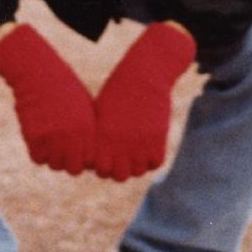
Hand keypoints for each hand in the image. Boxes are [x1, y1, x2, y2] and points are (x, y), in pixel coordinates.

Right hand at [0, 23, 95, 174]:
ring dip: (53, 158)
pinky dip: (39, 153)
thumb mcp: (84, 107)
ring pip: (55, 165)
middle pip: (73, 169)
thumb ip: (88, 132)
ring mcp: (52, 137)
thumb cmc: (64, 89)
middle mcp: (72, 136)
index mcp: (87, 129)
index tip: (78, 149)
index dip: (83, 158)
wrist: (39, 74)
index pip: (89, 161)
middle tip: (63, 152)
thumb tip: (88, 155)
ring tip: (51, 144)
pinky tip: (40, 141)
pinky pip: (37, 158)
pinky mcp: (34, 137)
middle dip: (69, 163)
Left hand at [93, 22, 196, 181]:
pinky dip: (151, 160)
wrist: (144, 75)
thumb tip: (94, 155)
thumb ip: (99, 136)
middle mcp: (120, 144)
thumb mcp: (102, 112)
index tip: (107, 158)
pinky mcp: (158, 140)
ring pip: (138, 172)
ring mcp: (140, 144)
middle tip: (122, 160)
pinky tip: (148, 150)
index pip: (100, 169)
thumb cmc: (119, 90)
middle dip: (119, 170)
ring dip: (136, 166)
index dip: (103, 166)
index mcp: (103, 137)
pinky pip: (155, 163)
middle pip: (118, 176)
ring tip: (136, 155)